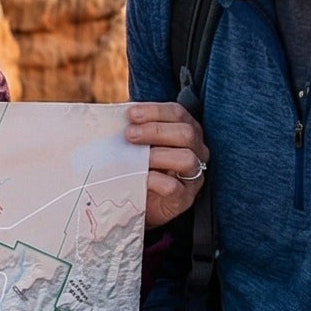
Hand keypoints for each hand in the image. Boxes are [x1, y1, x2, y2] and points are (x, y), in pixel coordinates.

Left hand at [127, 101, 209, 227]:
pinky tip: (141, 177)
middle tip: (129, 135)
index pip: (177, 113)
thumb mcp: (139, 144)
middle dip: (155, 131)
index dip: (155, 111)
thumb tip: (114, 117)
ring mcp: (193, 175)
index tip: (131, 114)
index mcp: (185, 130)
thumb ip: (133, 129)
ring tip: (136, 158)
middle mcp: (196, 150)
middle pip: (186, 133)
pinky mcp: (184, 198)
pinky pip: (174, 186)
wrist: (139, 200)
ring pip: (187, 158)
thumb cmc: (140, 165)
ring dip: (159, 155)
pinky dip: (156, 180)